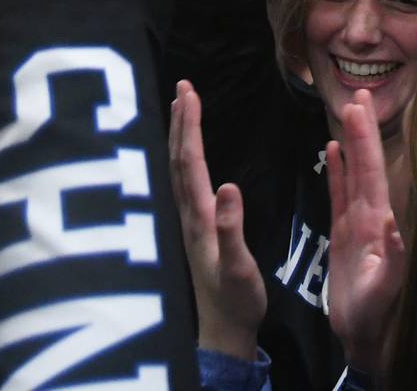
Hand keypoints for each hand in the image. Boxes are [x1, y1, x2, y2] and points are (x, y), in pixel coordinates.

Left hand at [170, 81, 265, 360]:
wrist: (224, 332)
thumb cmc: (236, 300)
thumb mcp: (240, 268)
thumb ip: (233, 228)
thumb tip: (229, 185)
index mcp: (199, 217)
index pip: (190, 161)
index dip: (189, 125)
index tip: (190, 92)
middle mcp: (187, 214)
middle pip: (178, 157)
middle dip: (179, 119)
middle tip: (183, 85)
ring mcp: (188, 220)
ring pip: (177, 167)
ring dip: (178, 133)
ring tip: (180, 106)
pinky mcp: (193, 228)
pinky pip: (182, 180)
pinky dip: (182, 155)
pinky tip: (186, 152)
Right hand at [325, 92, 405, 372]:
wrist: (366, 341)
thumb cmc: (376, 322)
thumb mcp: (384, 296)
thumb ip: (394, 262)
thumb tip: (395, 224)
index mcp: (378, 225)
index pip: (373, 173)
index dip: (367, 140)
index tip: (362, 108)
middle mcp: (371, 217)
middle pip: (366, 164)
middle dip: (363, 129)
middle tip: (359, 93)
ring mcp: (357, 224)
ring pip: (354, 173)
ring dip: (351, 143)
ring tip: (348, 110)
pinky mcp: (343, 234)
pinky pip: (339, 194)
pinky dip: (337, 170)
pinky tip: (333, 150)